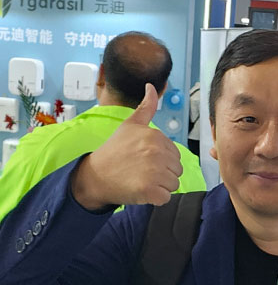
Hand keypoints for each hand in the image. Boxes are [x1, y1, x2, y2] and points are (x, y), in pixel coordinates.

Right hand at [71, 84, 182, 209]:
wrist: (95, 176)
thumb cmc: (114, 151)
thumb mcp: (130, 125)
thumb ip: (146, 108)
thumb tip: (152, 86)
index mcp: (155, 136)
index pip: (175, 155)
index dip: (162, 160)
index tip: (143, 159)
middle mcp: (156, 153)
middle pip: (177, 170)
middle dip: (163, 173)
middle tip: (141, 171)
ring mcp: (154, 172)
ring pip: (173, 184)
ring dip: (160, 186)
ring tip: (140, 180)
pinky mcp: (150, 191)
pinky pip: (166, 198)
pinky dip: (155, 198)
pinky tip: (141, 191)